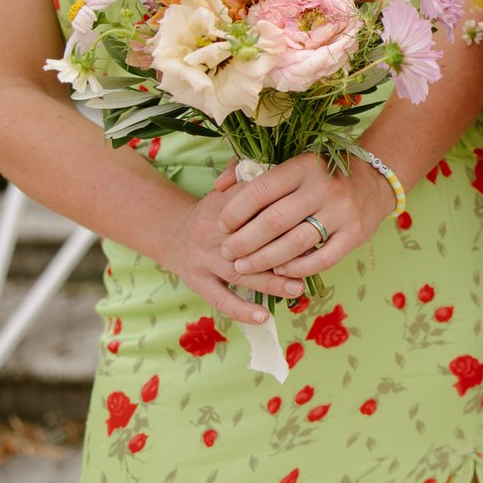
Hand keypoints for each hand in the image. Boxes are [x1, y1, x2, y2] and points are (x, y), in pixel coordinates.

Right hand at [162, 186, 303, 325]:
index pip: (252, 208)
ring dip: (270, 282)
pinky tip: (263, 317)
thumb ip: (244, 175)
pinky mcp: (198, 282)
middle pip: (247, 243)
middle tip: (311, 258)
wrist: (171, 233)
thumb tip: (267, 165)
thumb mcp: (226, 189)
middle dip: (280, 252)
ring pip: (239, 273)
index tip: (308, 220)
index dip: (279, 215)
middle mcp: (209, 234)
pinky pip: (220, 299)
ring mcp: (203, 260)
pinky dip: (241, 309)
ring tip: (297, 288)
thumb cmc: (214, 211)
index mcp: (219, 205)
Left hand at [217, 153, 395, 279]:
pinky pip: (321, 260)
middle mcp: (324, 188)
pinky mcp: (355, 234)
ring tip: (243, 266)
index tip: (222, 225)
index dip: (235, 212)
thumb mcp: (292, 163)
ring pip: (294, 244)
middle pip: (274, 221)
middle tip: (227, 252)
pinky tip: (280, 270)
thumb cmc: (322, 174)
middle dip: (244, 241)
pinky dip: (296, 268)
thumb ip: (253, 170)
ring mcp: (342, 212)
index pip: (260, 191)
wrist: (374, 181)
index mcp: (304, 166)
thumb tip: (219, 185)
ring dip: (263, 259)